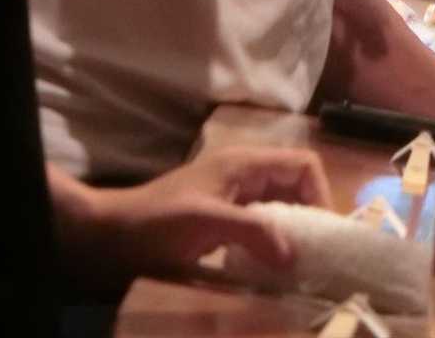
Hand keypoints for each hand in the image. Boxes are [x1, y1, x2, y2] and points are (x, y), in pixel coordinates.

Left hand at [62, 148, 331, 289]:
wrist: (112, 236)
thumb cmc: (158, 221)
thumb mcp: (206, 221)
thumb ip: (253, 230)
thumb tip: (295, 254)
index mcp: (245, 163)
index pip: (303, 165)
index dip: (320, 194)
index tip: (322, 235)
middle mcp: (244, 175)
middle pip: (295, 186)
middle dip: (310, 217)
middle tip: (316, 257)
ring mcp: (232, 197)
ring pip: (280, 208)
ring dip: (292, 234)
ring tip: (298, 268)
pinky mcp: (222, 220)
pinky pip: (261, 227)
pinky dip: (272, 246)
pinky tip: (269, 271)